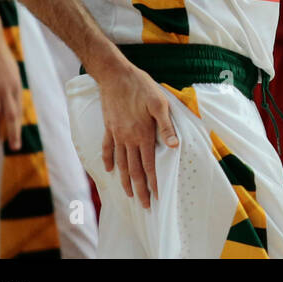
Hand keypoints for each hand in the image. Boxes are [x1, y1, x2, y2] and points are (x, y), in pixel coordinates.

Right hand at [96, 62, 179, 208]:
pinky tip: (109, 170)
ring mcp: (116, 135)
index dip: (153, 182)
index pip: (149, 165)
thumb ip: (166, 127)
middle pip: (134, 170)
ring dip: (124, 180)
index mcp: (143, 134)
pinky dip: (108, 161)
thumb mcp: (160, 103)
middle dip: (140, 189)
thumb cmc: (141, 87)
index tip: (157, 196)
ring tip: (128, 194)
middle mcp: (128, 139)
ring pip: (120, 163)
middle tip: (144, 205)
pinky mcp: (109, 128)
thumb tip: (174, 146)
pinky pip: (107, 149)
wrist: (115, 76)